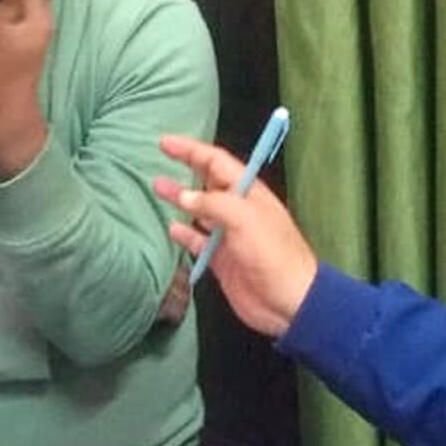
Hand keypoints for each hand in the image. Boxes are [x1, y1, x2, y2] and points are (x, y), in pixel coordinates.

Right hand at [152, 133, 319, 338]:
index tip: (165, 143)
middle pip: (207, 182)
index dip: (191, 150)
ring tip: (158, 187)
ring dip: (180, 198)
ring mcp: (229, 235)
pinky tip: (171, 228)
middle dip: (185, 167)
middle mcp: (238, 209)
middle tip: (159, 157)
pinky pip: (198, 241)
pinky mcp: (222, 259)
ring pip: (199, 210)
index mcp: (248, 192)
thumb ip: (212, 203)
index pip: (216, 162)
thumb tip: (184, 196)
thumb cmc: (272, 254)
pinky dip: (184, 234)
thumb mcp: (245, 218)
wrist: (287, 302)